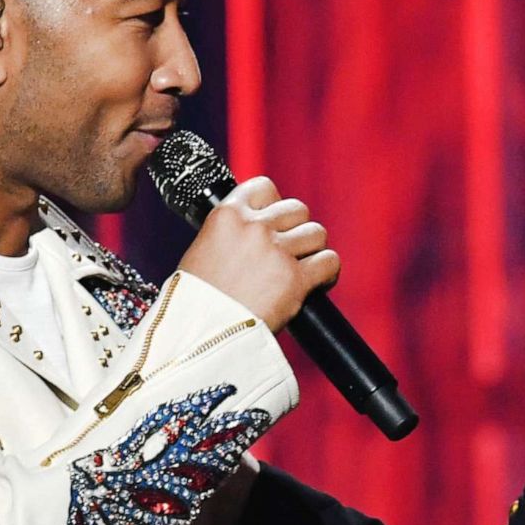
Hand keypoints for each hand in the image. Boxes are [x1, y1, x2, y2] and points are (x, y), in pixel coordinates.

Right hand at [178, 177, 340, 332]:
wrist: (199, 336)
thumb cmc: (195, 302)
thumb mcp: (202, 251)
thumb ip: (230, 234)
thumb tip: (257, 230)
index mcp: (226, 215)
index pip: (264, 187)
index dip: (274, 204)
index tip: (274, 222)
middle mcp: (254, 227)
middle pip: (297, 210)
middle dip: (296, 230)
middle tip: (289, 252)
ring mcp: (276, 251)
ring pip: (316, 234)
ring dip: (312, 251)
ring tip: (304, 269)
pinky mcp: (296, 278)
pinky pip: (329, 261)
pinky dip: (328, 272)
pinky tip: (318, 283)